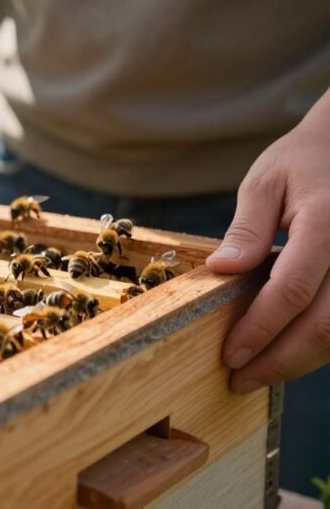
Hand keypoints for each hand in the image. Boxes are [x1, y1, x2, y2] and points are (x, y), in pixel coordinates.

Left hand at [207, 88, 329, 392]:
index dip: (260, 329)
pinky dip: (323, 343)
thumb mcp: (266, 181)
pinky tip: (291, 351)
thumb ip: (246, 229)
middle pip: (326, 325)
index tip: (230, 356)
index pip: (292, 291)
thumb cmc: (307, 160)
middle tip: (239, 379)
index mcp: (327, 223)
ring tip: (260, 373)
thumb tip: (221, 270)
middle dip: (281, 360)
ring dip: (303, 360)